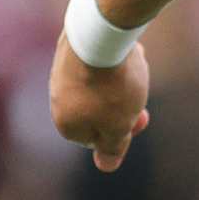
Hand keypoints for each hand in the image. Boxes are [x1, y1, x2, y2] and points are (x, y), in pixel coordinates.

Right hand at [48, 34, 149, 171]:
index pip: (96, 139)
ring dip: (122, 79)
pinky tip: (129, 50)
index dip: (122, 131)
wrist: (102, 33)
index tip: (140, 117)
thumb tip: (106, 165)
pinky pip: (98, 60)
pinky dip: (116, 60)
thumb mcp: (118, 126)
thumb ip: (112, 148)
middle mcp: (56, 96)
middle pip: (98, 109)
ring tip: (135, 65)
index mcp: (65, 122)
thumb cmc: (111, 87)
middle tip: (141, 92)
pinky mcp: (71, 46)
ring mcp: (61, 69)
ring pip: (101, 83)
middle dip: (124, 104)